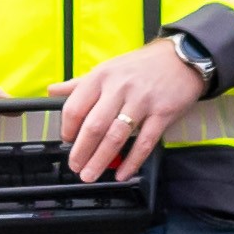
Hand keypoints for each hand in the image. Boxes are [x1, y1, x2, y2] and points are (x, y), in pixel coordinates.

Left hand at [55, 36, 216, 182]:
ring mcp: (141, 102)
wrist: (181, 58)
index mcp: (101, 77)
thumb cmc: (141, 66)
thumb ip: (79, 83)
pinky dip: (132, 161)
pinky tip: (122, 173)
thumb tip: (52, 91)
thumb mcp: (107, 68)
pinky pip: (144, 143)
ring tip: (91, 174)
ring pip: (116, 136)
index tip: (67, 141)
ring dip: (101, 160)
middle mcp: (119, 88)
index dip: (67, 128)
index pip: (76, 106)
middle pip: (94, 125)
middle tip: (75, 167)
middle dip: (81, 151)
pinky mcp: (162, 114)